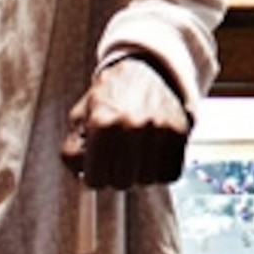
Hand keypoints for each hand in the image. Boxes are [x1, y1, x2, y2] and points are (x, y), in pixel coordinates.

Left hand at [61, 54, 191, 188]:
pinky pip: (170, 174)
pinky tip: (153, 154)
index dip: (94, 174)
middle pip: (122, 183)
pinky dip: (161, 170)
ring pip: (147, 181)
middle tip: (118, 156)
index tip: (99, 161)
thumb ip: (72, 152)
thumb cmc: (108, 99)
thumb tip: (82, 176)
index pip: (95, 181)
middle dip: (116, 174)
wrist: (146, 70)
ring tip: (136, 152)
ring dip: (140, 173)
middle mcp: (133, 125)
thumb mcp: (80, 119)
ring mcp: (160, 128)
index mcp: (102, 123)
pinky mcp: (181, 131)